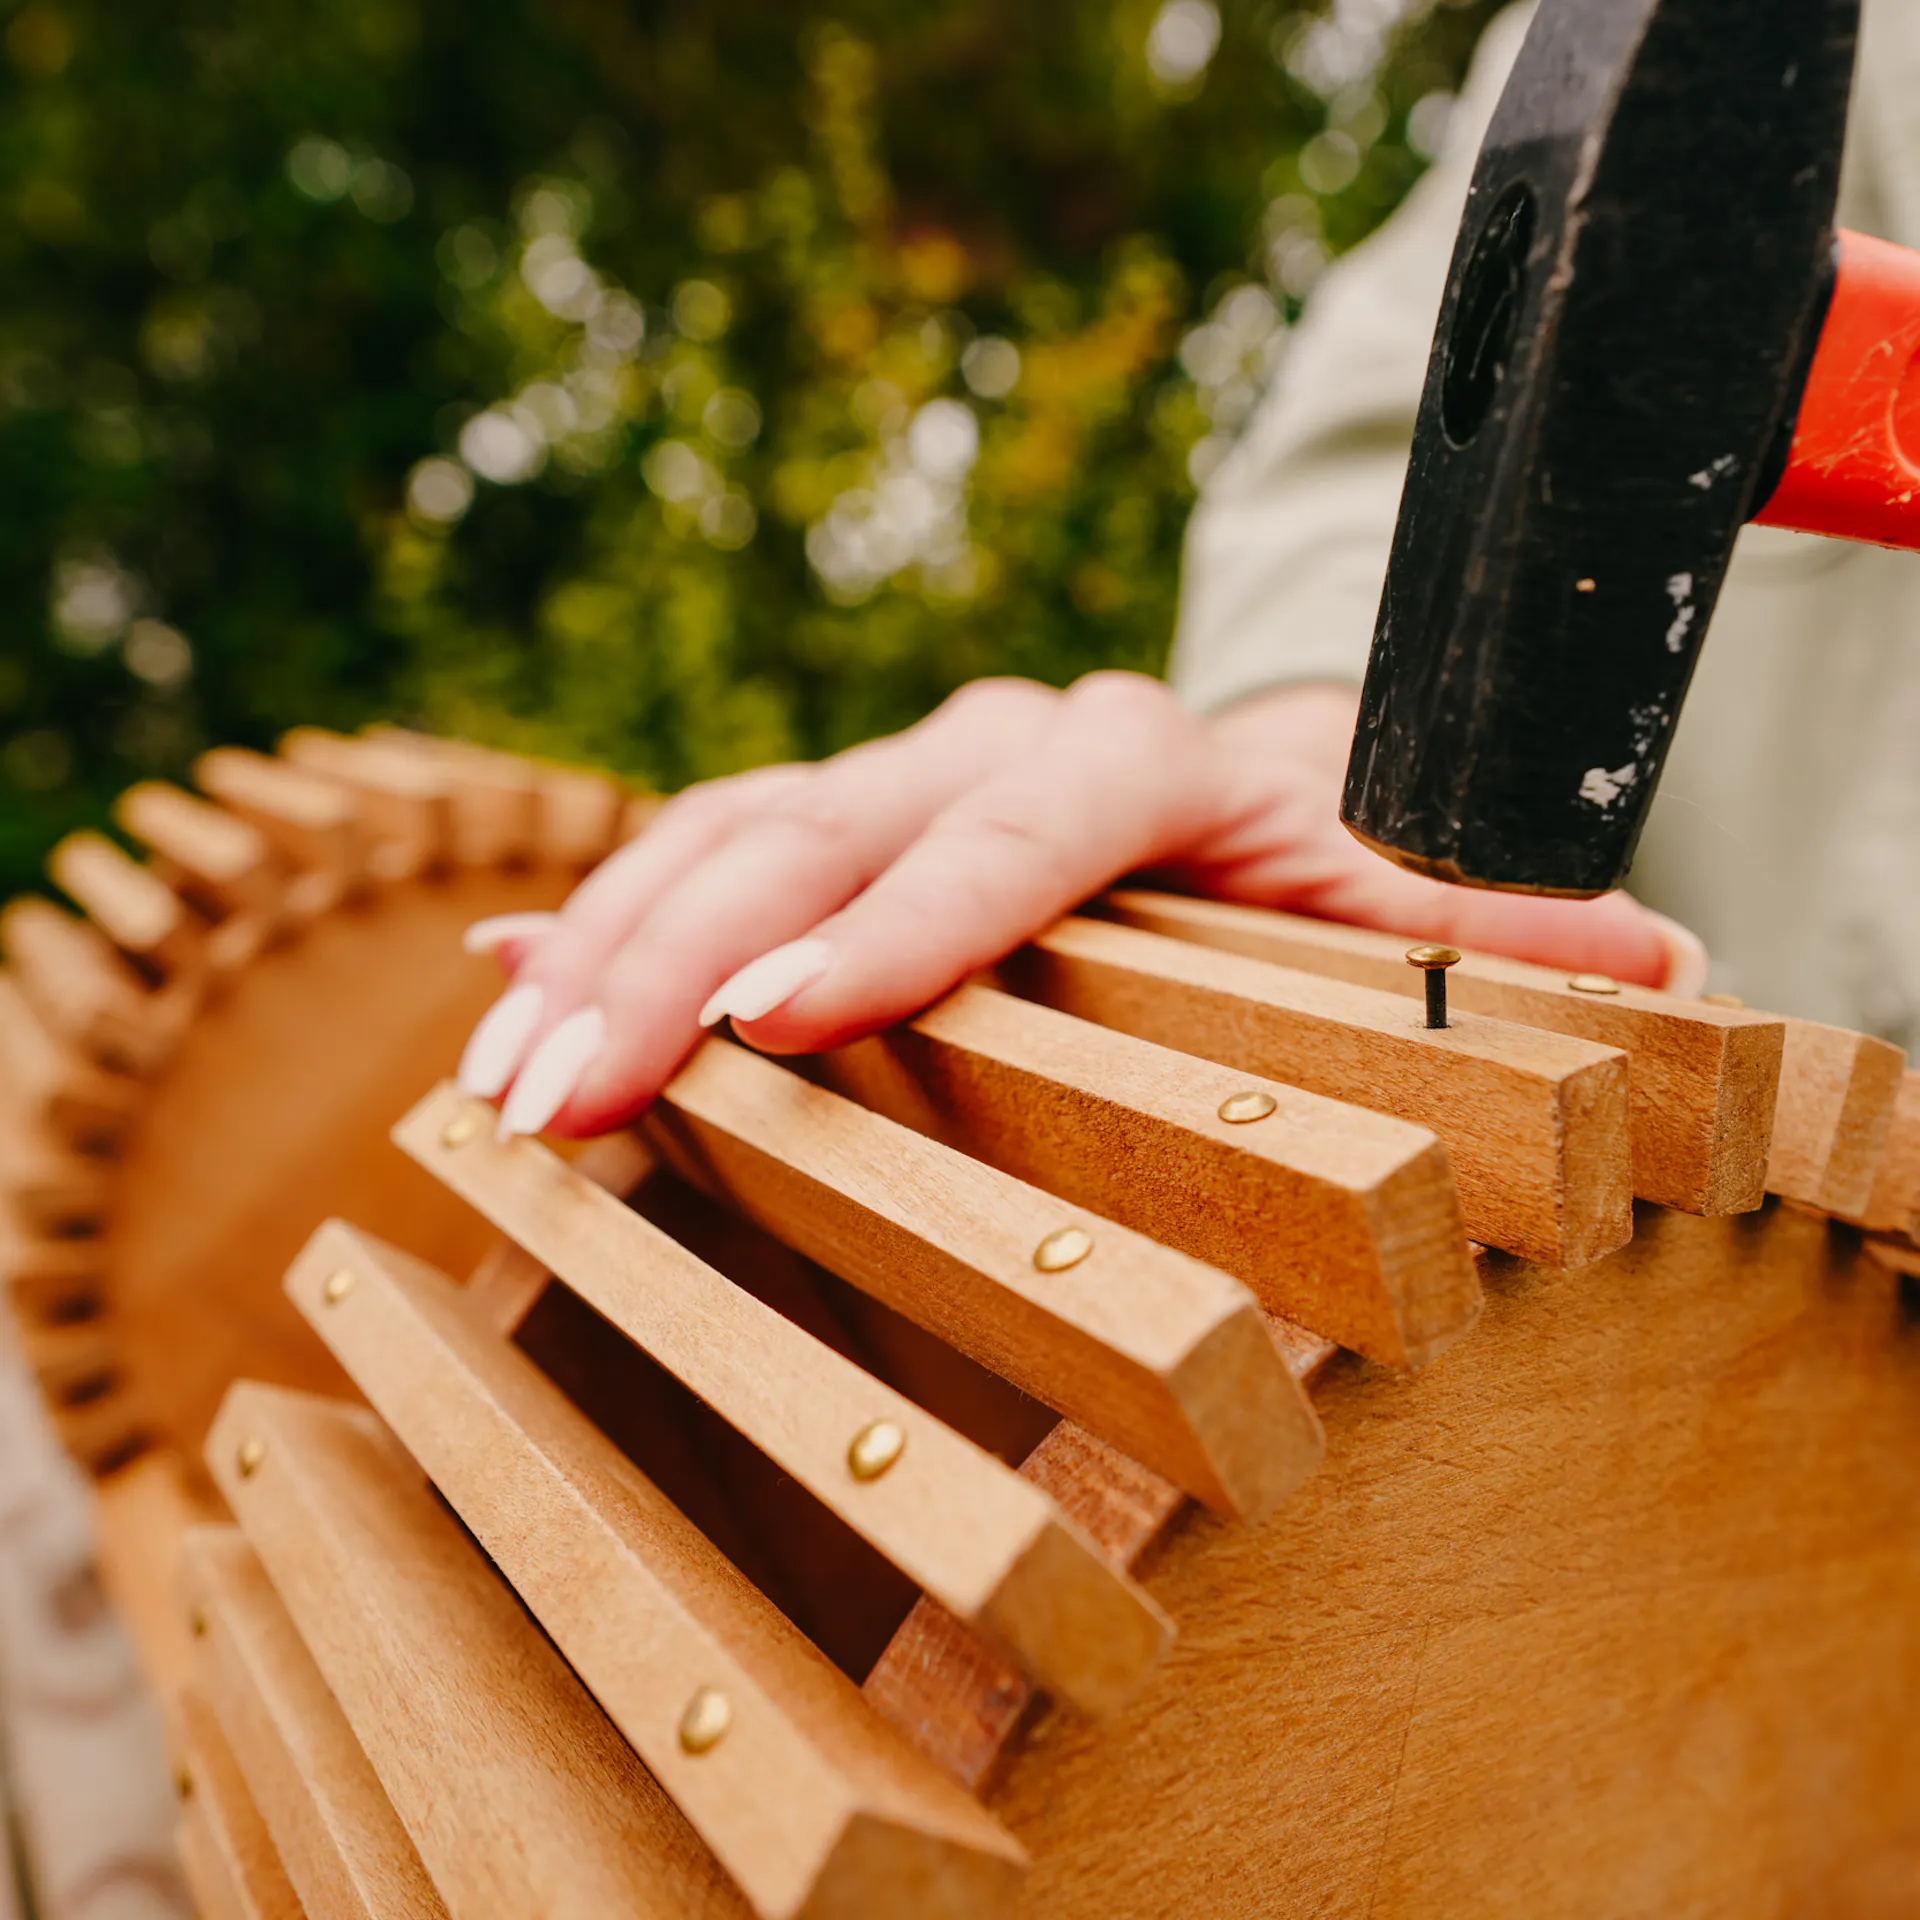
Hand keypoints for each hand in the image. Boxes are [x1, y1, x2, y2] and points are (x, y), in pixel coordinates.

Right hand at [457, 674, 1702, 1137]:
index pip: (1002, 838)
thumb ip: (1498, 923)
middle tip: (562, 1089)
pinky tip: (499, 995)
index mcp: (1131, 756)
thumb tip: (1654, 965)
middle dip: (674, 968)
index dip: (894, 934)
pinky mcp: (835, 825)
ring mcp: (895, 778)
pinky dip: (596, 926)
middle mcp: (990, 743)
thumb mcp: (1417, 875)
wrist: (1257, 769)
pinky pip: (697, 860)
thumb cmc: (1334, 839)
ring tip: (498, 1082)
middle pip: (812, 839)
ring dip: (599, 959)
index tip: (776, 1026)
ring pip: (721, 844)